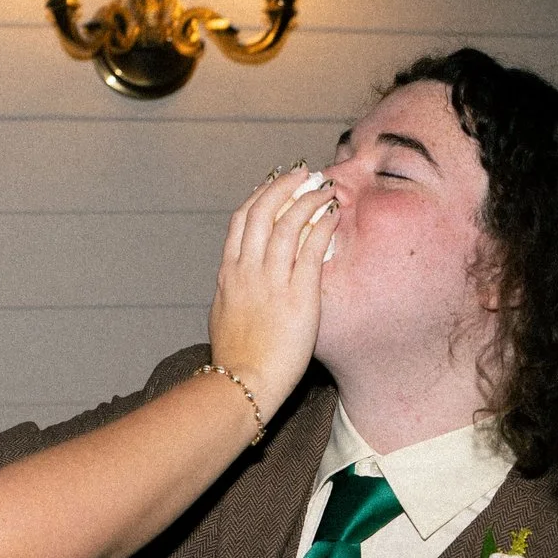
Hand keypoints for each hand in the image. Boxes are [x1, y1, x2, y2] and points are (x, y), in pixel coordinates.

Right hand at [207, 167, 337, 411]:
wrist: (242, 384)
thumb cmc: (235, 360)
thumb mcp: (223, 317)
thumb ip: (231, 294)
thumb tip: (236, 284)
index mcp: (228, 274)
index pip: (241, 221)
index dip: (258, 196)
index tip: (273, 185)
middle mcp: (248, 269)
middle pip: (263, 211)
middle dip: (283, 186)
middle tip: (302, 174)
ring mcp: (272, 280)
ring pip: (288, 222)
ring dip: (308, 198)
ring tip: (325, 188)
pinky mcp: (299, 294)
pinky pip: (313, 247)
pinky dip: (323, 225)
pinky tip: (334, 214)